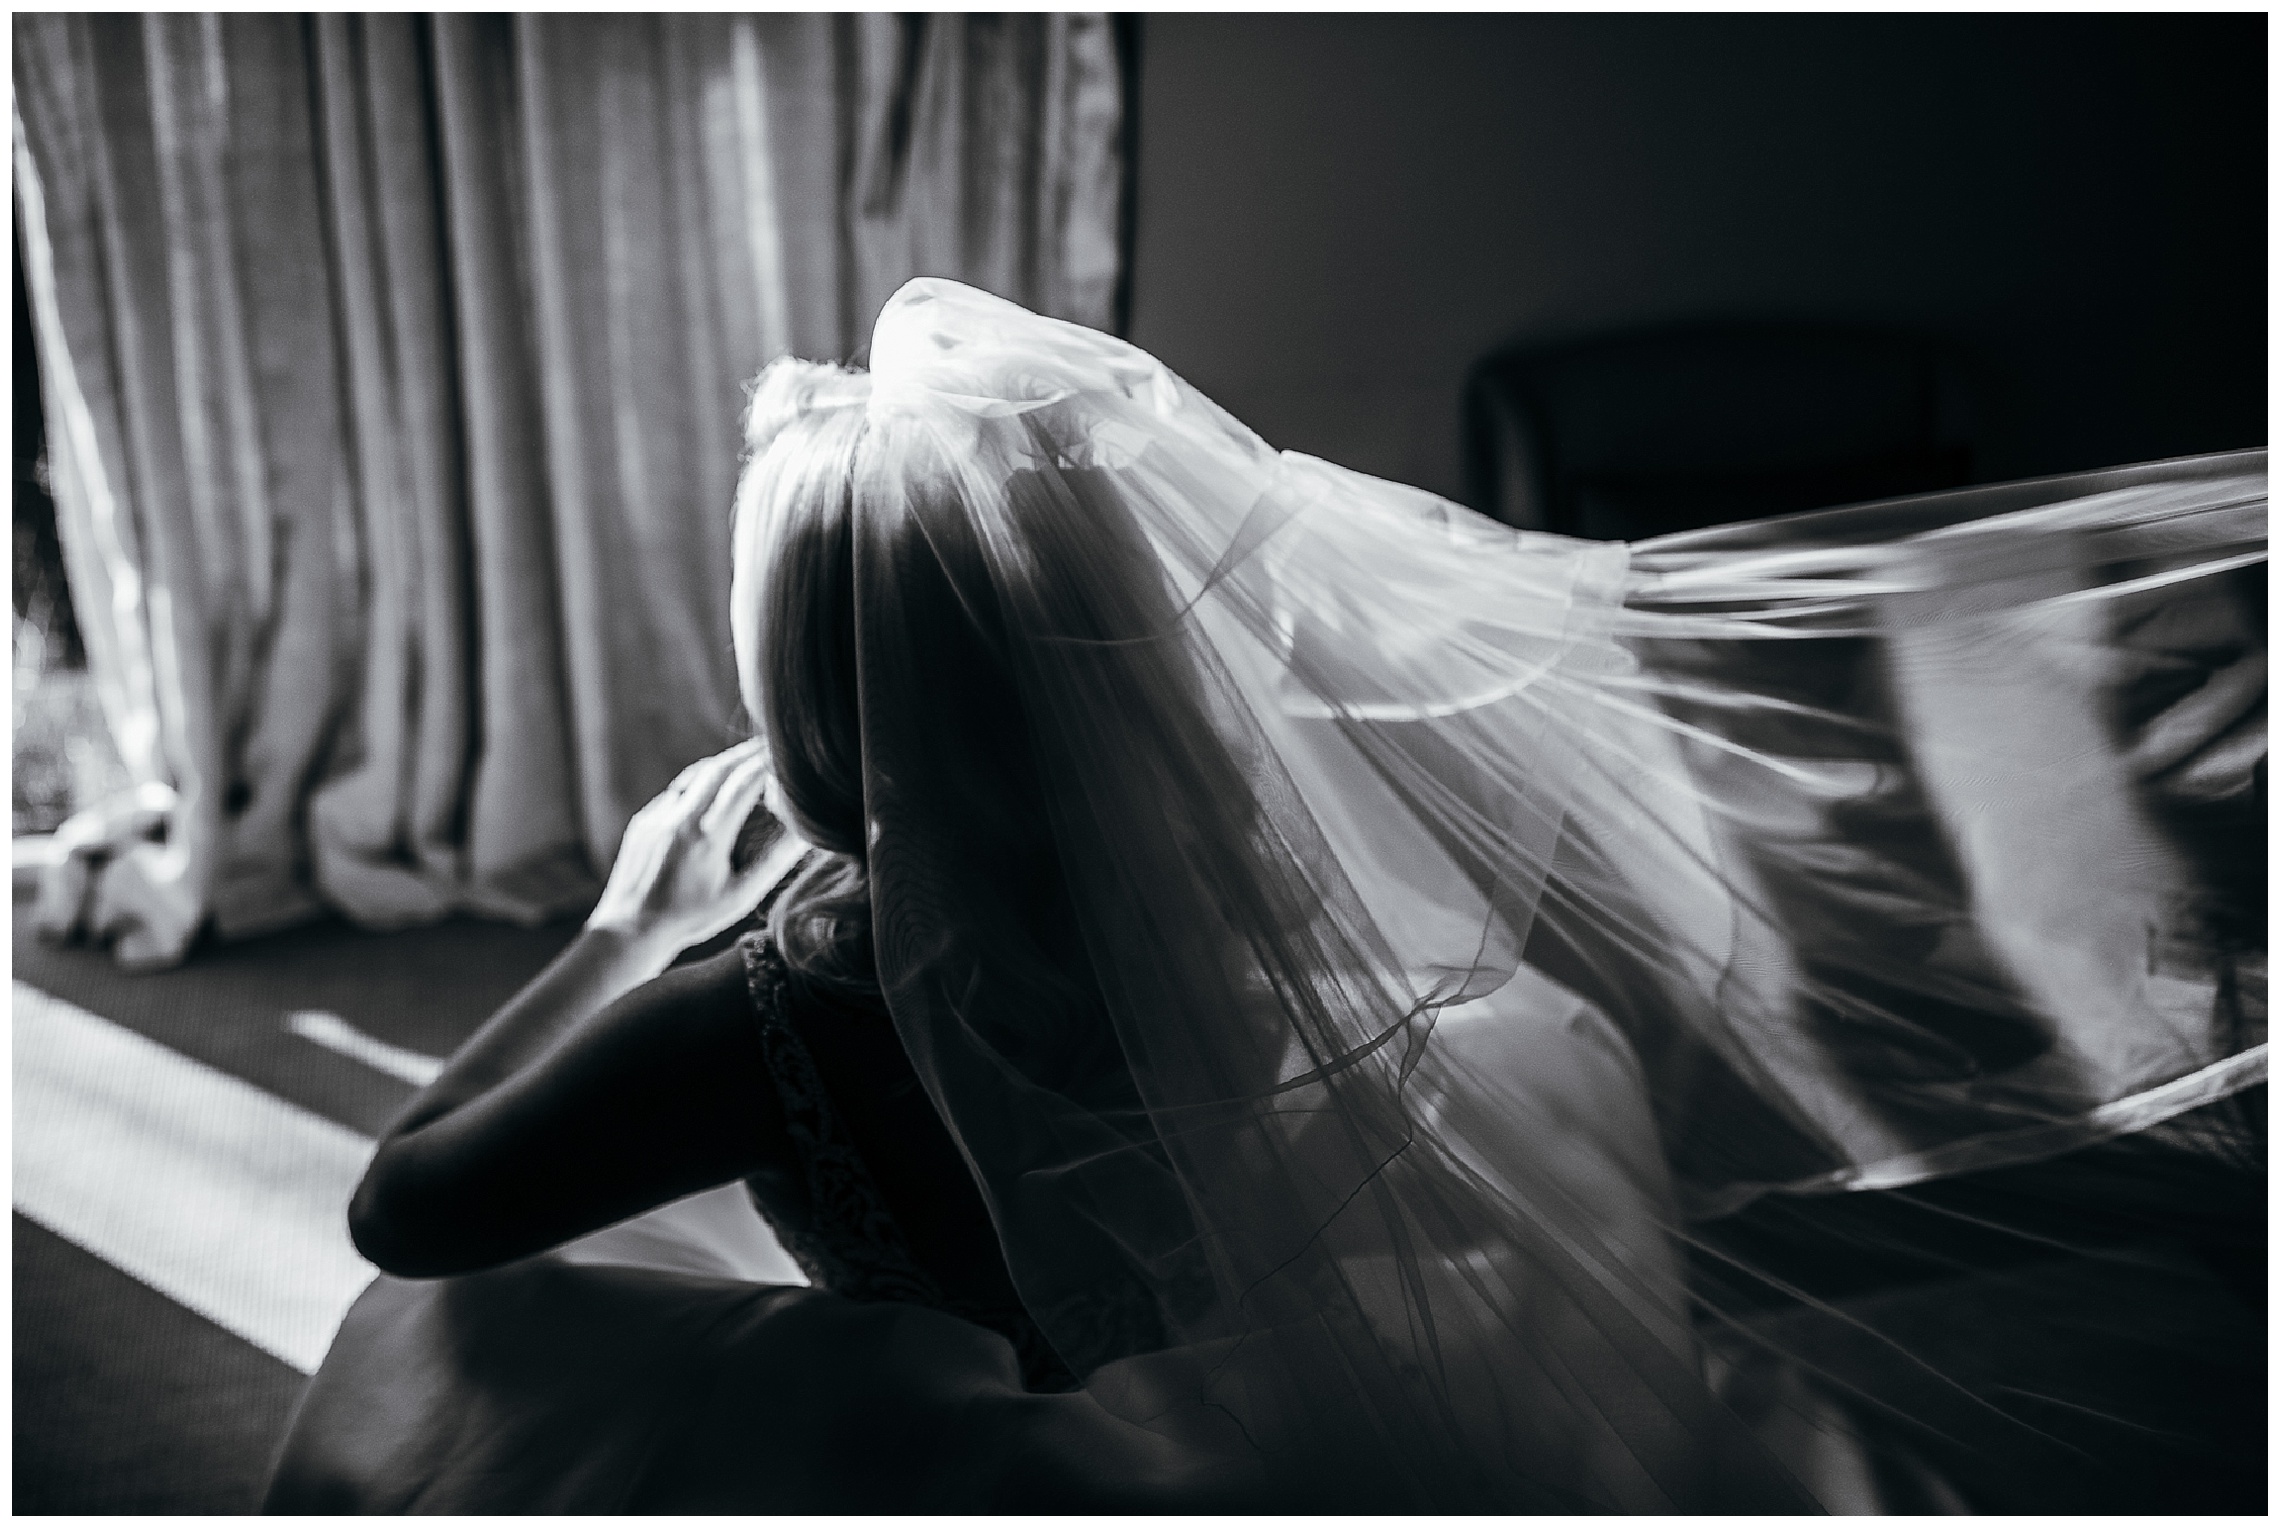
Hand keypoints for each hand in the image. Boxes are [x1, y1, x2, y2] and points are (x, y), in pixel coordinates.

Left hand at [587, 740, 791, 955]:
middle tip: (769, 747)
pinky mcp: (643, 820)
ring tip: (744, 762)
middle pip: (719, 768)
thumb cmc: (691, 918)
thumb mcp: (739, 896)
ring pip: (695, 775)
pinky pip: (676, 794)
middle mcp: (679, 820)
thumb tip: (804, 836)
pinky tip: (711, 793)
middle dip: (746, 753)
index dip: (767, 764)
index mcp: (707, 838)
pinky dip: (699, 785)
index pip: (744, 783)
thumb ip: (773, 863)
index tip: (785, 757)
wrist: (630, 929)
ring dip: (722, 764)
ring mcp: (657, 816)